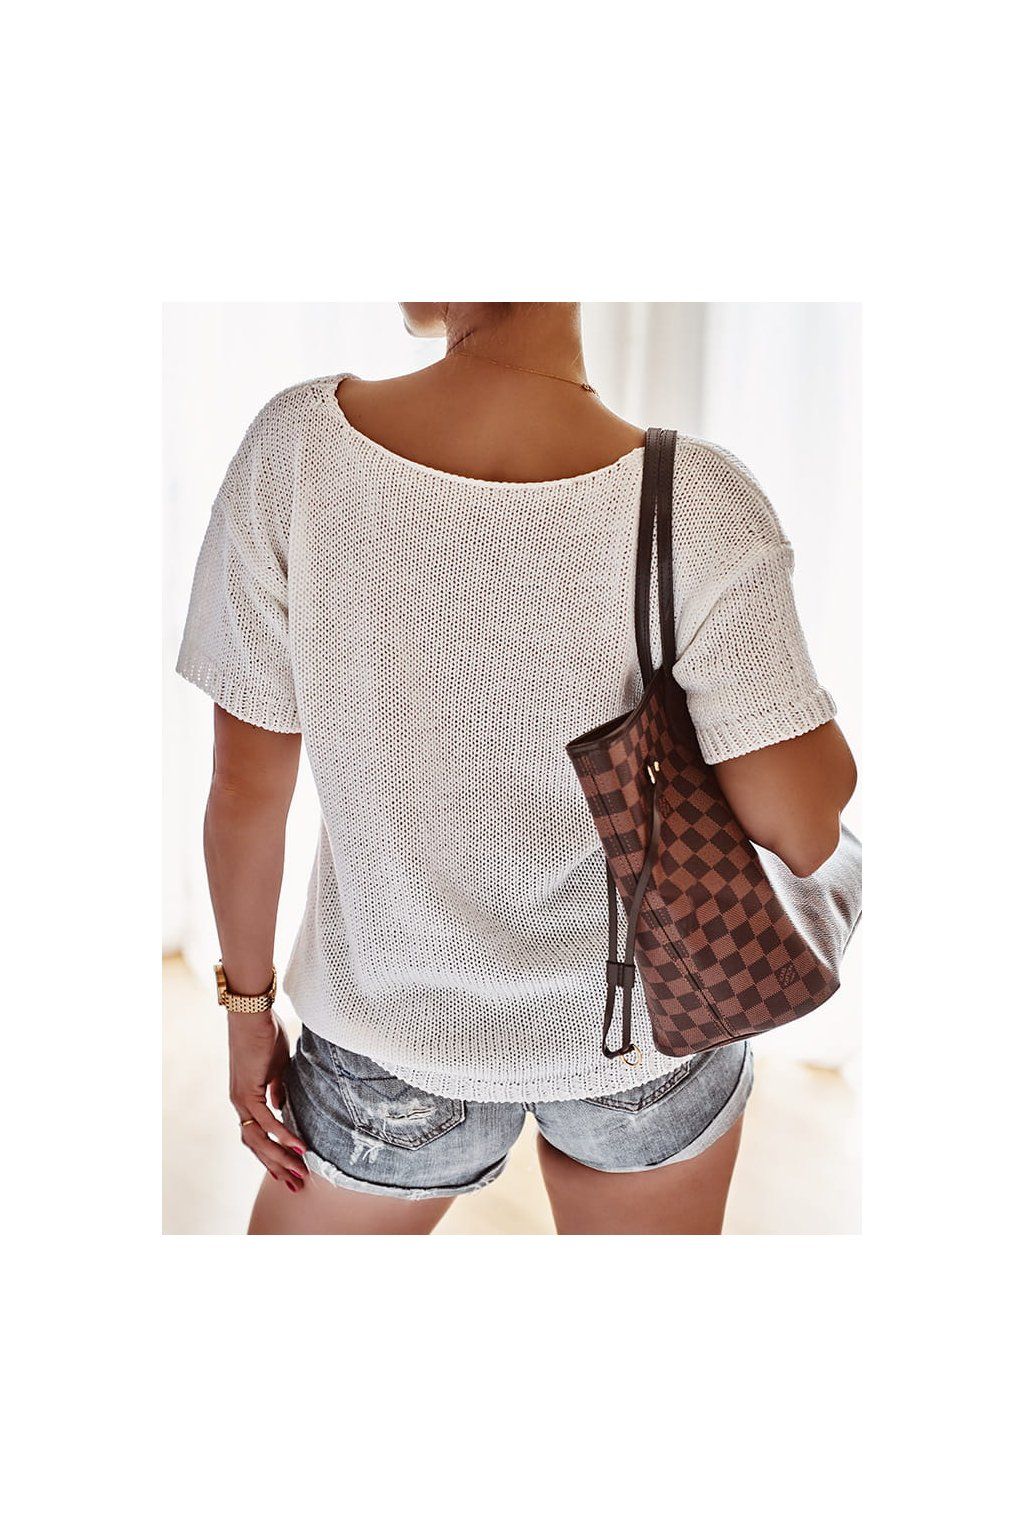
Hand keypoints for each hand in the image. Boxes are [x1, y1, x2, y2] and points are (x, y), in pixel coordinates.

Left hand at [227, 1008, 306, 1190]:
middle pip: (256, 1146)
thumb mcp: (277, 1066)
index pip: (258, 1135)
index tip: (289, 1171)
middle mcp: (241, 1104)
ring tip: (300, 1172)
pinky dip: (282, 1136)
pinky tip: (299, 1148)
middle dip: (277, 1167)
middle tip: (296, 1184)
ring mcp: (242, 1100)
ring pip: (259, 1140)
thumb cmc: (266, 1034)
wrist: (253, 1015)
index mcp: (248, 1098)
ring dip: (280, 1158)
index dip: (273, 1154)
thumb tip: (280, 1105)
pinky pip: (266, 1122)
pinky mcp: (248, 1092)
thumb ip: (277, 1087)